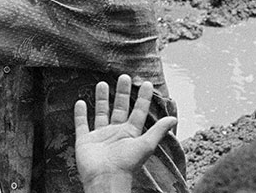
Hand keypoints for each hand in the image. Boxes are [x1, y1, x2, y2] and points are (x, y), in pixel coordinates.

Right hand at [73, 75, 177, 192]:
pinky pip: (82, 124)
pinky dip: (80, 114)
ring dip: (102, 99)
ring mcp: (100, 136)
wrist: (106, 178)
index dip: (143, 98)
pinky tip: (80, 102)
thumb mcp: (145, 145)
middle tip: (124, 77)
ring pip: (101, 113)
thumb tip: (174, 118)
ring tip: (102, 83)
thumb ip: (158, 130)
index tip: (146, 83)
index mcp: (130, 133)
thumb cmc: (127, 164)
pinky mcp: (85, 140)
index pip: (138, 112)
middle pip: (120, 108)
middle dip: (122, 93)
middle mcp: (116, 133)